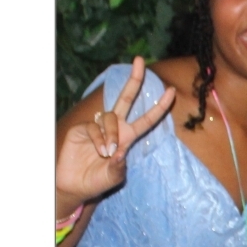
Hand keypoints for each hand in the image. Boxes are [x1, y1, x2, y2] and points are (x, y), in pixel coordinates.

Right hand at [57, 56, 174, 206]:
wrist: (74, 185)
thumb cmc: (96, 181)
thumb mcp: (113, 178)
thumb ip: (118, 168)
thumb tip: (119, 153)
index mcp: (127, 137)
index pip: (146, 119)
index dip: (159, 106)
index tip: (172, 91)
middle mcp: (114, 128)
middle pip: (126, 98)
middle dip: (134, 79)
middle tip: (140, 61)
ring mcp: (98, 126)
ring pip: (111, 118)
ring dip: (112, 134)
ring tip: (107, 153)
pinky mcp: (82, 128)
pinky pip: (94, 127)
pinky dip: (98, 139)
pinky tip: (99, 150)